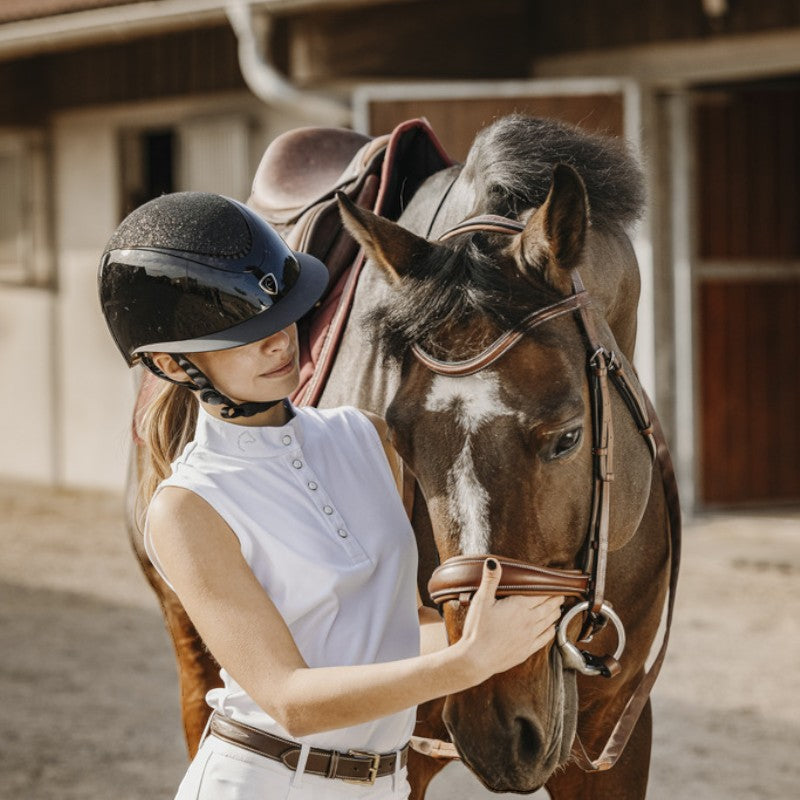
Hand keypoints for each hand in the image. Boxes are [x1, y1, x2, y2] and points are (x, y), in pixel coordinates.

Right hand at [458, 559, 562, 683]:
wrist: (476, 659)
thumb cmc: (477, 629)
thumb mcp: (481, 600)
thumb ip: (490, 580)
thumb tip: (493, 562)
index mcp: (519, 606)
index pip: (540, 595)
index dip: (550, 589)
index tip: (556, 585)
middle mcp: (528, 621)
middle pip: (548, 608)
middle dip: (555, 600)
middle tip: (561, 595)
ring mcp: (529, 637)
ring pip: (548, 622)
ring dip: (555, 614)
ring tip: (558, 608)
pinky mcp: (526, 650)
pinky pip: (545, 639)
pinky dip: (551, 631)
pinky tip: (552, 628)